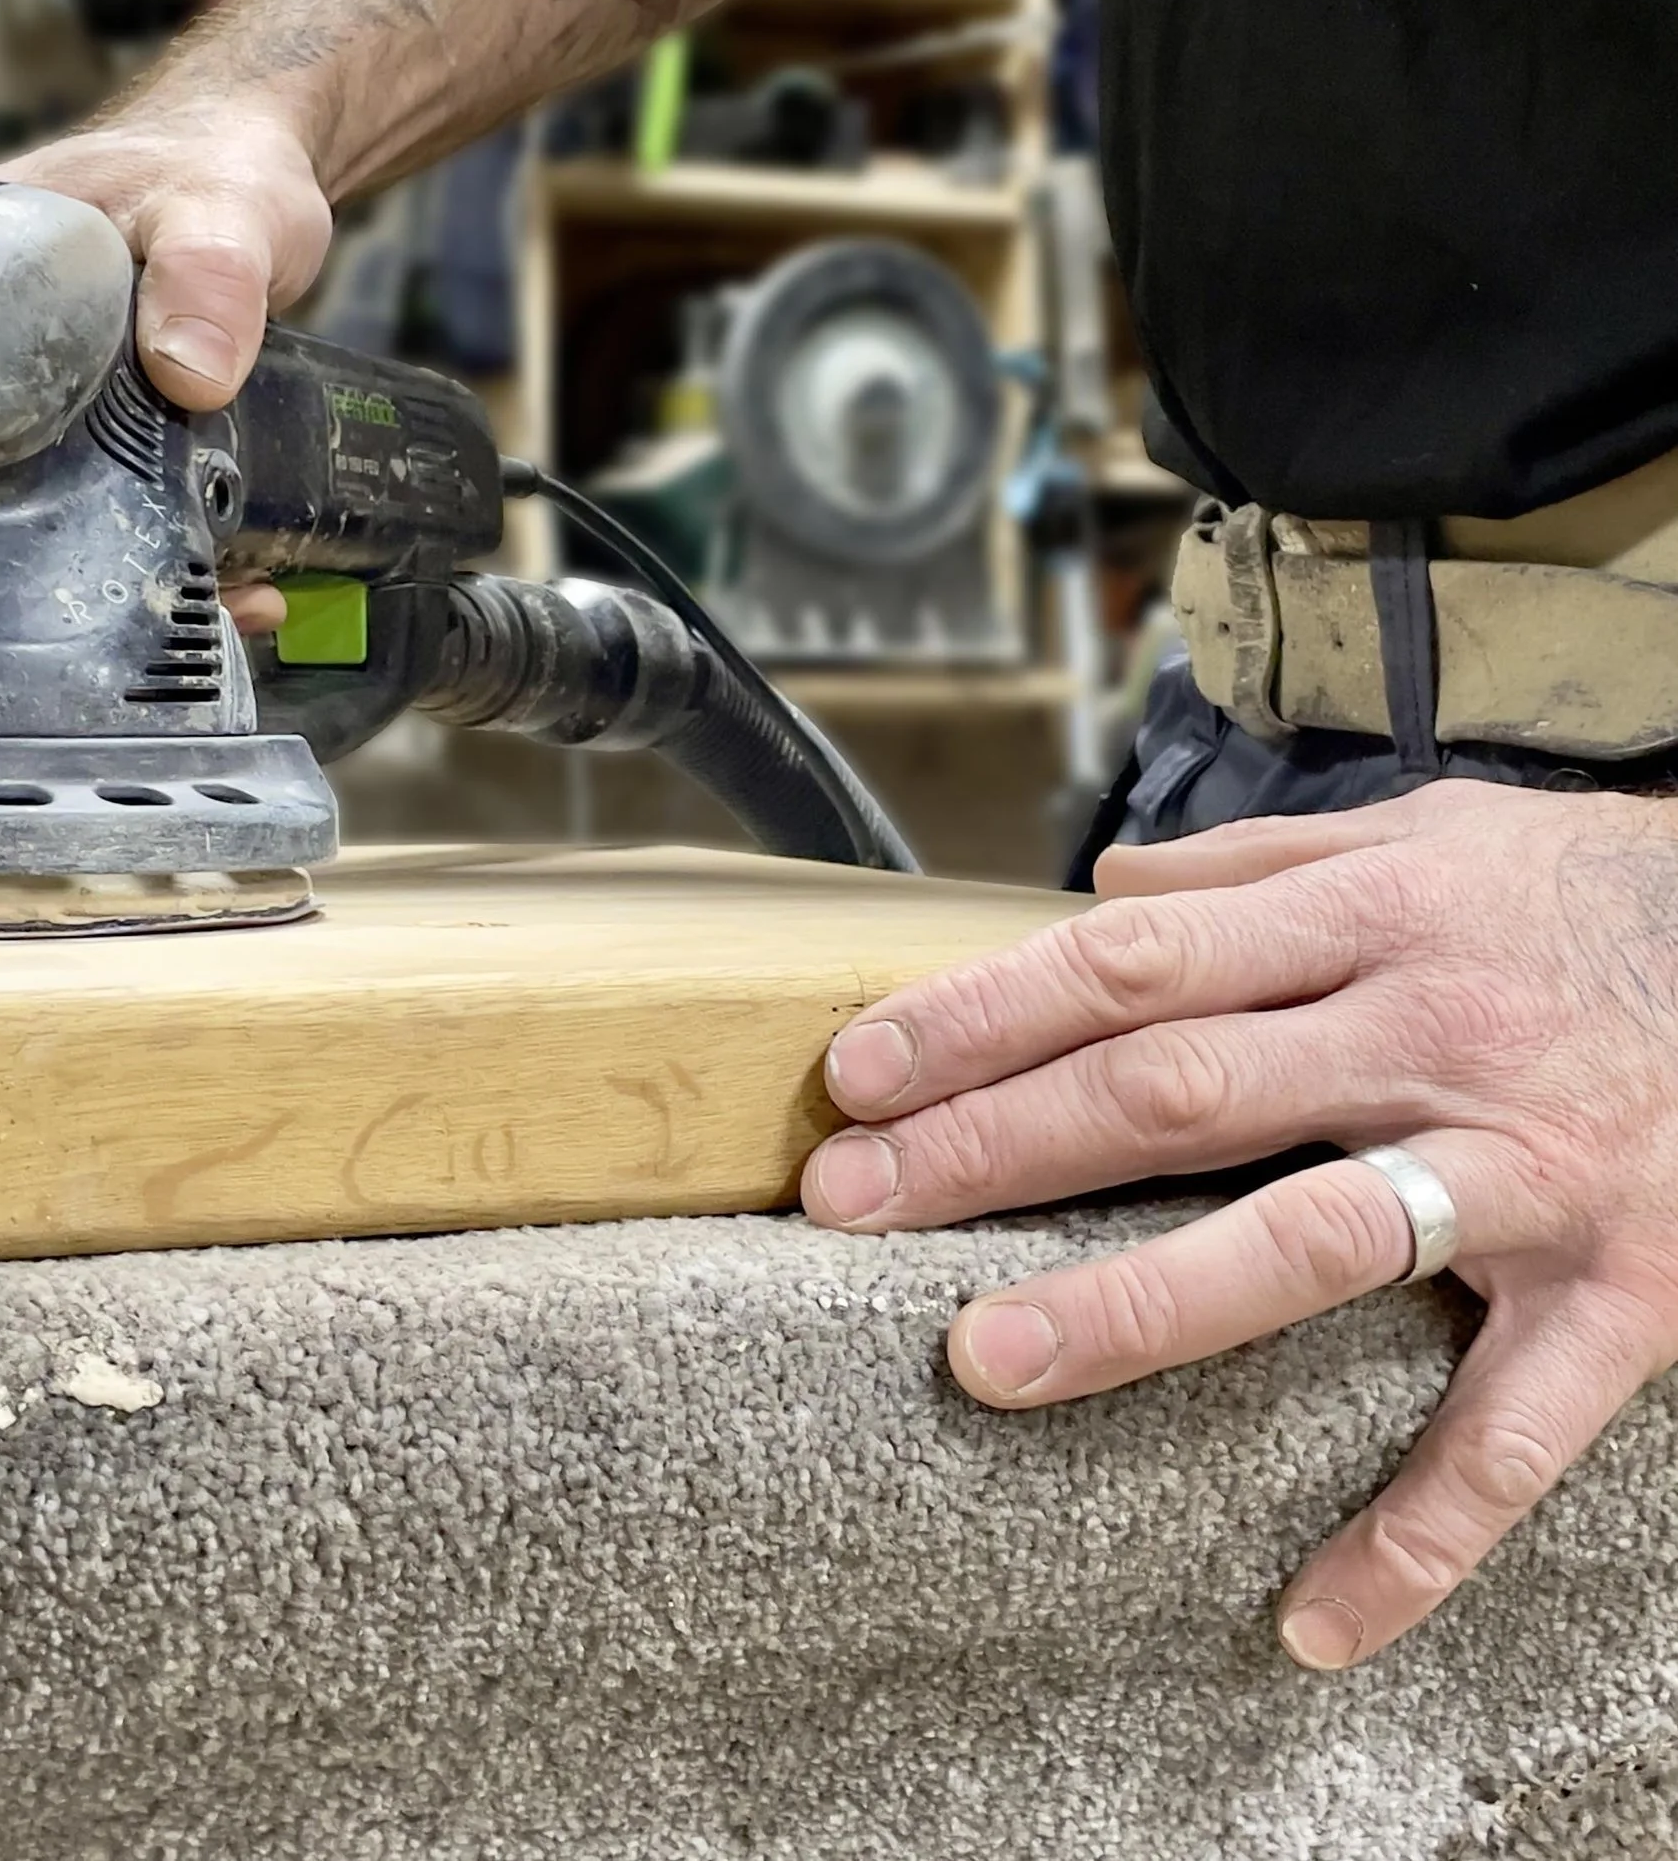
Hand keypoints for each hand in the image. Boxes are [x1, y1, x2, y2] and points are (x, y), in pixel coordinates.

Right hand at [0, 104, 334, 636]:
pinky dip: (148, 579)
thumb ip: (209, 271)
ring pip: (6, 519)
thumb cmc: (221, 168)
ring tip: (108, 648)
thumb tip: (190, 373)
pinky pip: (108, 533)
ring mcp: (44, 418)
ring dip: (37, 590)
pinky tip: (214, 609)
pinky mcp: (118, 460)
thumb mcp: (216, 208)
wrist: (284, 183)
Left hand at [802, 779, 1677, 1667]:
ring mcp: (1522, 1169)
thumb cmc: (1586, 899)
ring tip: (985, 1362)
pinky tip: (1313, 1615)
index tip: (860, 1072)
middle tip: (844, 1201)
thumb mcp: (1428, 830)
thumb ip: (1260, 859)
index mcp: (1366, 920)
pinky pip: (1513, 1431)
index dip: (984, 1014)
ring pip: (1308, 1240)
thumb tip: (1107, 888)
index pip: (1130, 966)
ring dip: (1138, 1308)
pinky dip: (1419, 1530)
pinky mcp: (1622, 1293)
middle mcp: (1426, 1034)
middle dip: (993, 1146)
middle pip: (1174, 1091)